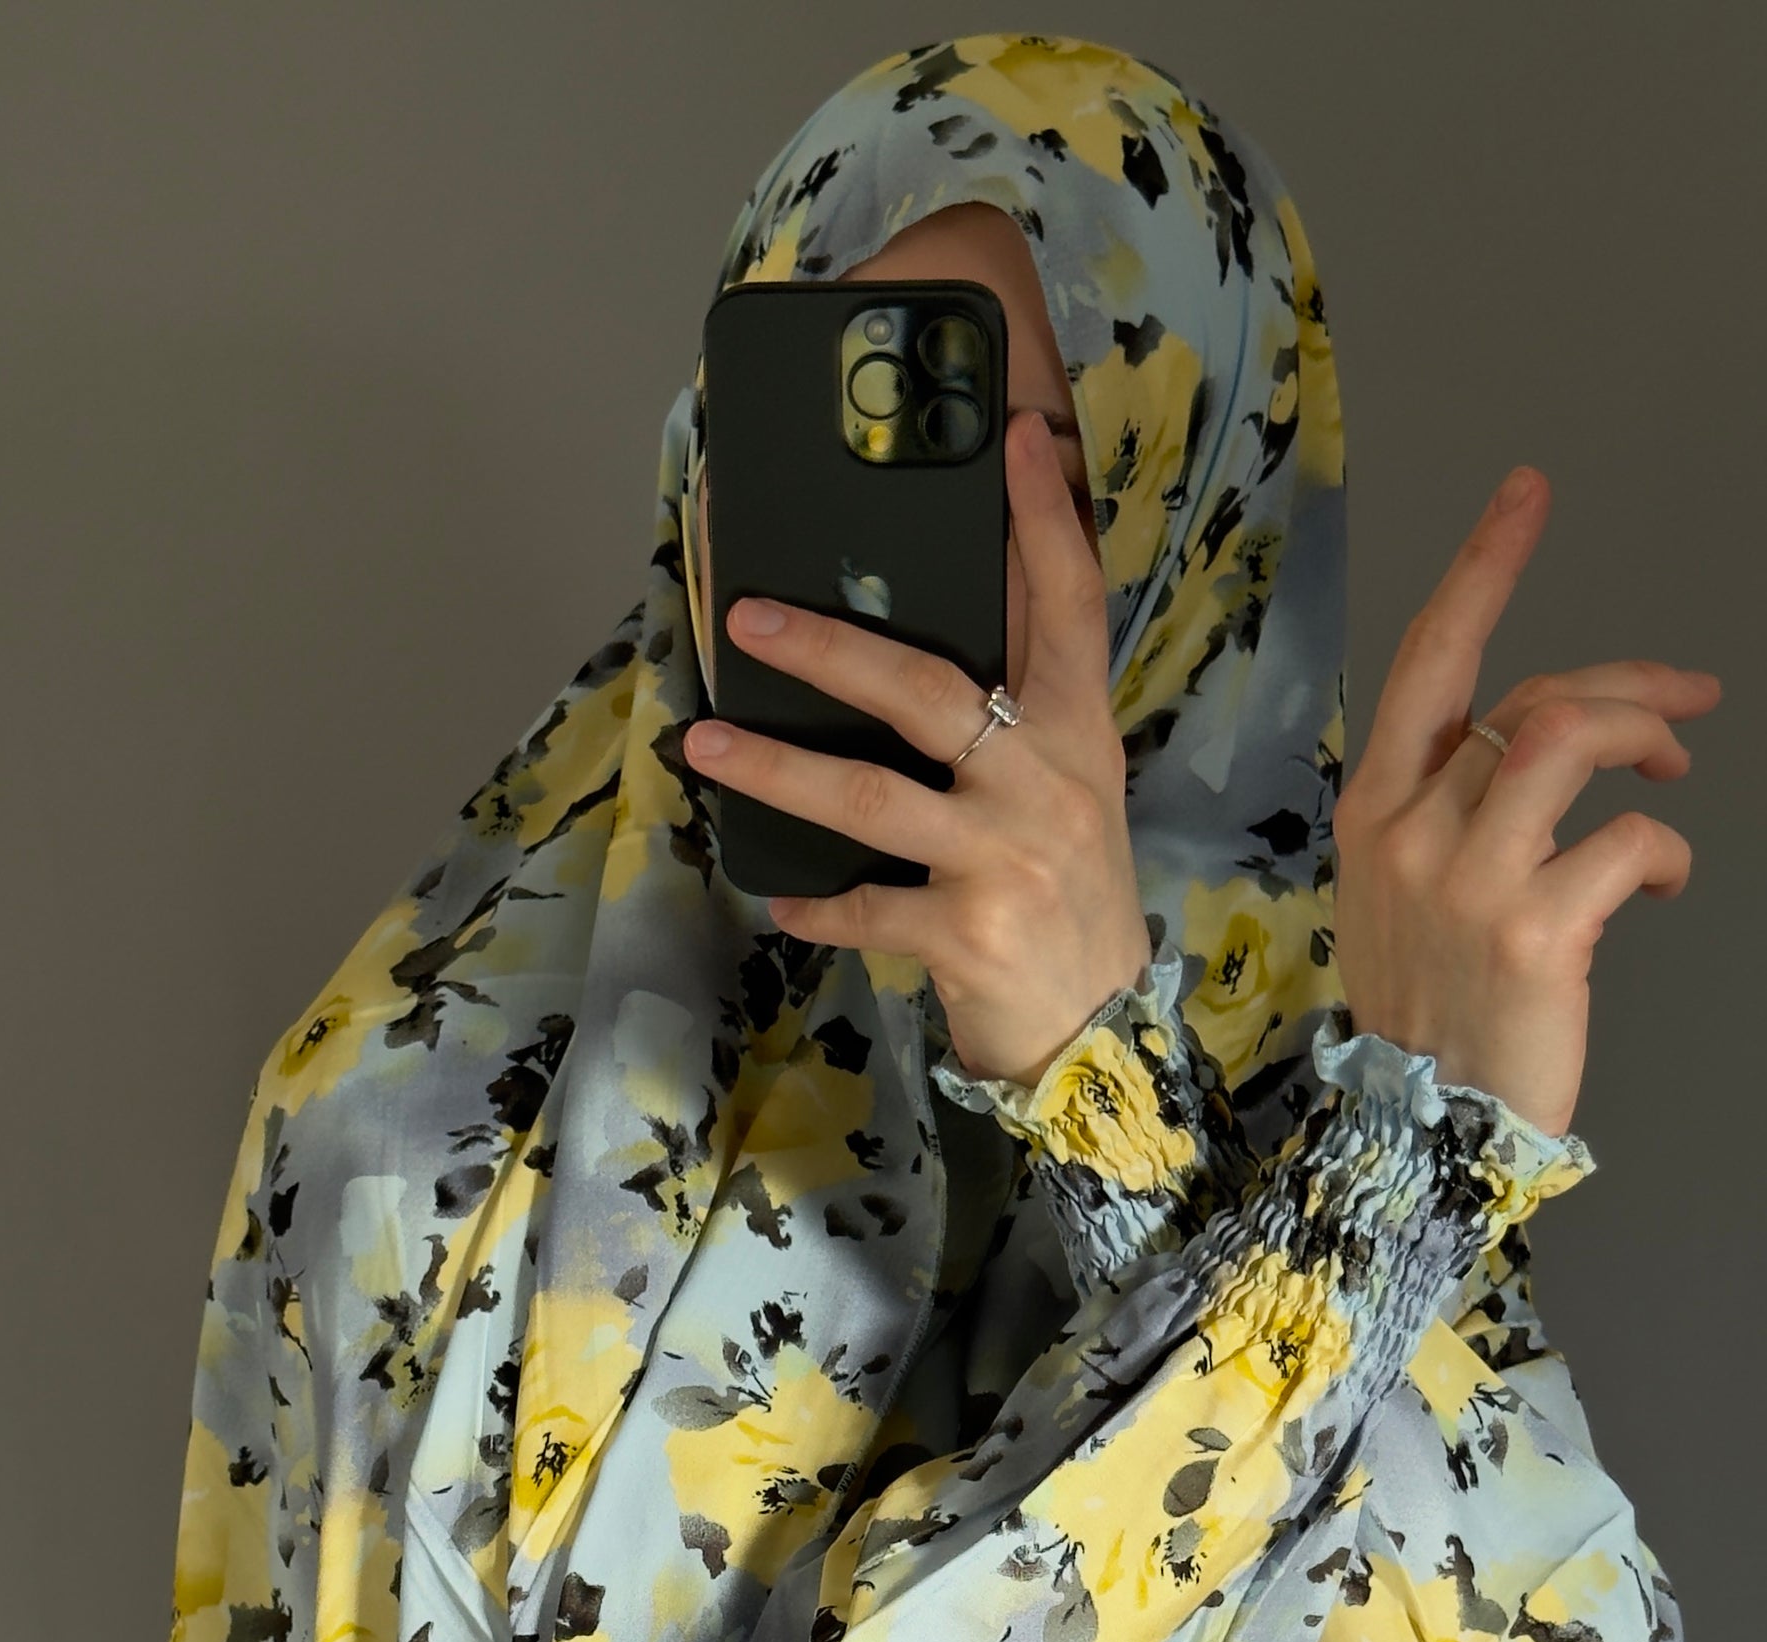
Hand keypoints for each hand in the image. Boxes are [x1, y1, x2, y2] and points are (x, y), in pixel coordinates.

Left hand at [682, 409, 1150, 1085]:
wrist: (1099, 1038)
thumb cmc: (1066, 903)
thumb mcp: (1066, 794)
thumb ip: (1017, 719)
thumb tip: (923, 641)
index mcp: (1076, 732)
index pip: (1071, 604)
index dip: (1044, 520)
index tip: (1016, 437)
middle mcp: (1047, 781)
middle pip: (929, 688)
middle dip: (830, 648)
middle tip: (746, 615)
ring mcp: (1007, 857)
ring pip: (871, 797)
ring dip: (778, 770)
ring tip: (707, 747)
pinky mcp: (968, 932)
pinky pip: (866, 906)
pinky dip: (817, 905)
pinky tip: (781, 900)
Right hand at [1335, 467, 1719, 1136]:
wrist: (1417, 1137)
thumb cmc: (1429, 1017)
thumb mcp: (1410, 895)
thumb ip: (1457, 810)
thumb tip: (1556, 746)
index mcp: (1376, 811)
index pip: (1431, 661)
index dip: (1484, 568)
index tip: (1528, 494)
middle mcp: (1412, 831)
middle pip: (1535, 697)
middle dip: (1630, 686)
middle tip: (1690, 708)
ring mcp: (1468, 881)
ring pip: (1573, 739)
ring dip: (1647, 742)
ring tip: (1675, 780)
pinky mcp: (1531, 932)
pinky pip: (1626, 842)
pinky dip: (1665, 852)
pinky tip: (1663, 886)